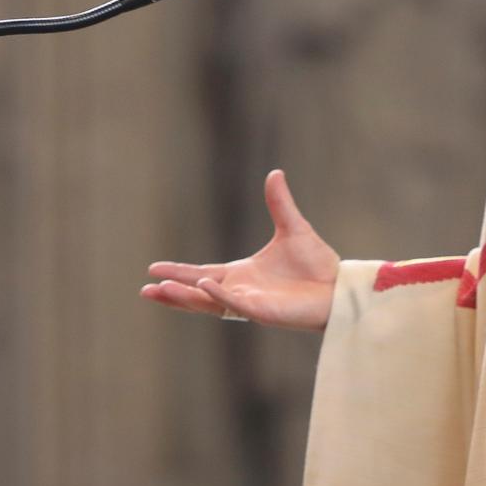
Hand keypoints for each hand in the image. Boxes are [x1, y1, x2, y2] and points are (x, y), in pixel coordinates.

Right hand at [142, 169, 338, 330]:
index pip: (202, 275)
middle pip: (197, 294)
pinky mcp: (264, 312)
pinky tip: (203, 286)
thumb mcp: (293, 228)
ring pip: (210, 303)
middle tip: (146, 289)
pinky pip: (236, 305)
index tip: (154, 270)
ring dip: (185, 297)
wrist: (339, 286)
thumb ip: (279, 203)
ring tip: (159, 291)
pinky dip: (218, 295)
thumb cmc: (317, 264)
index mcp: (241, 275)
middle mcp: (240, 292)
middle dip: (172, 292)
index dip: (179, 273)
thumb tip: (275, 173)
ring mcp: (250, 304)